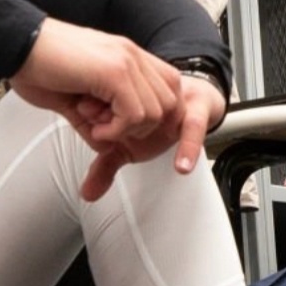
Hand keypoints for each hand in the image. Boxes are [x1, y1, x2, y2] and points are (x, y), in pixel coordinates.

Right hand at [10, 19, 211, 197]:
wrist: (16, 45)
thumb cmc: (37, 66)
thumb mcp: (74, 97)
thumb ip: (95, 118)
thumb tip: (104, 143)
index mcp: (126, 56)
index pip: (167, 89)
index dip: (150, 116)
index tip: (119, 127)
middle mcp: (131, 55)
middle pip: (168, 104)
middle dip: (140, 127)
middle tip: (104, 126)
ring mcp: (126, 61)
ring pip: (155, 113)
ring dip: (125, 129)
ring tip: (94, 123)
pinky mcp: (114, 72)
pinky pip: (134, 115)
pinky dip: (115, 130)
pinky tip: (91, 124)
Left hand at [78, 75, 225, 201]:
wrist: (195, 103)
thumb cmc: (156, 122)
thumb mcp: (126, 145)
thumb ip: (105, 167)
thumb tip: (86, 195)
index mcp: (129, 91)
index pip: (104, 93)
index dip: (92, 109)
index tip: (88, 124)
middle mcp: (151, 90)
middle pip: (129, 98)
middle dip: (114, 118)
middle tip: (104, 133)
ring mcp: (175, 98)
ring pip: (157, 109)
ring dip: (141, 125)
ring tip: (127, 137)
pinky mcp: (198, 107)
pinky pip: (194, 126)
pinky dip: (188, 146)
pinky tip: (182, 167)